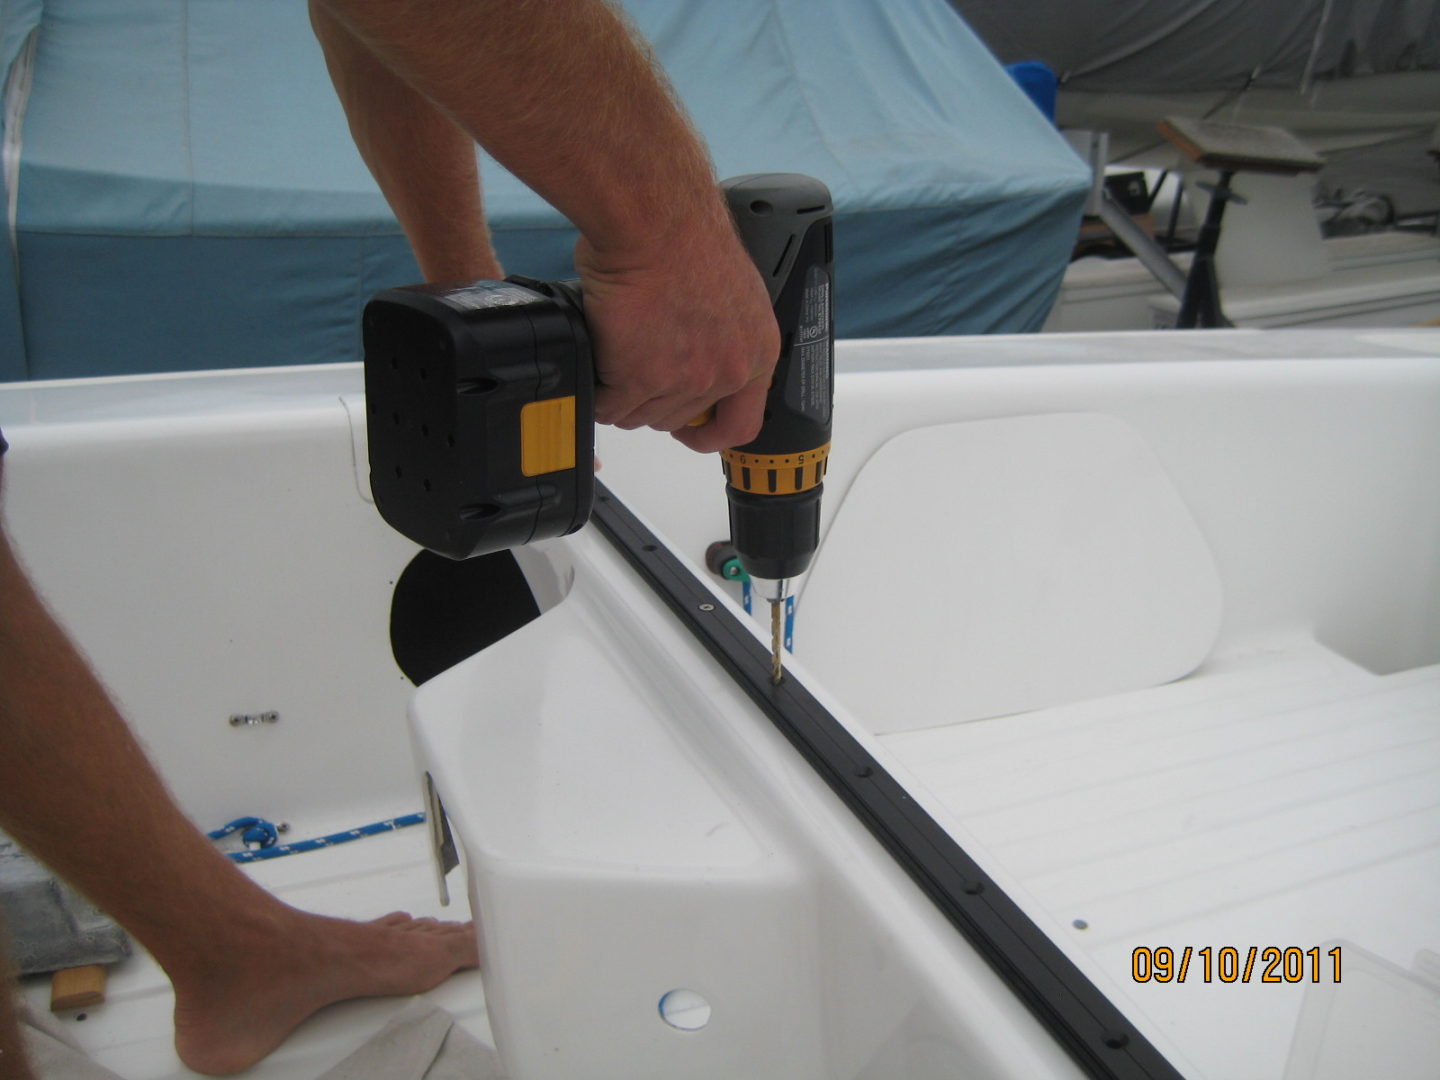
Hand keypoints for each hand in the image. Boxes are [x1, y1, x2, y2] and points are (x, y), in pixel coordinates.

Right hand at [577, 218, 778, 453]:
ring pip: (642, 415)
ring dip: (623, 396)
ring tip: (615, 358)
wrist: (654, 221)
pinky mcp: (639, 377)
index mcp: (756, 352)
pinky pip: (610, 405)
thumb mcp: (730, 293)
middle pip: (679, 418)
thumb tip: (694, 351)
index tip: (694, 431)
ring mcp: (683, 379)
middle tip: (635, 372)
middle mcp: (726, 372)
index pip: (742, 423)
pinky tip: (599, 362)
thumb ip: (720, 335)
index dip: (711, 433)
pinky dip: (598, 390)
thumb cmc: (685, 235)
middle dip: (653, 401)